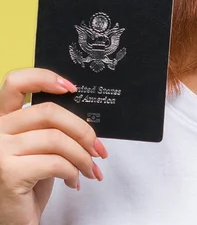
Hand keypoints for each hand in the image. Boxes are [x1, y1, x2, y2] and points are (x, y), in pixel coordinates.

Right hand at [0, 68, 107, 224]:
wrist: (13, 222)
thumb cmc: (28, 184)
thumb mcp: (37, 148)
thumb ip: (49, 127)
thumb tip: (87, 118)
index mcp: (2, 120)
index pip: (16, 82)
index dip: (45, 77)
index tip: (72, 87)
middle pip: (48, 112)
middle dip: (81, 129)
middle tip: (97, 147)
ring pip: (57, 139)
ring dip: (82, 155)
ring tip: (90, 169)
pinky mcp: (9, 174)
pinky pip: (56, 162)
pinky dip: (73, 171)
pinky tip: (74, 181)